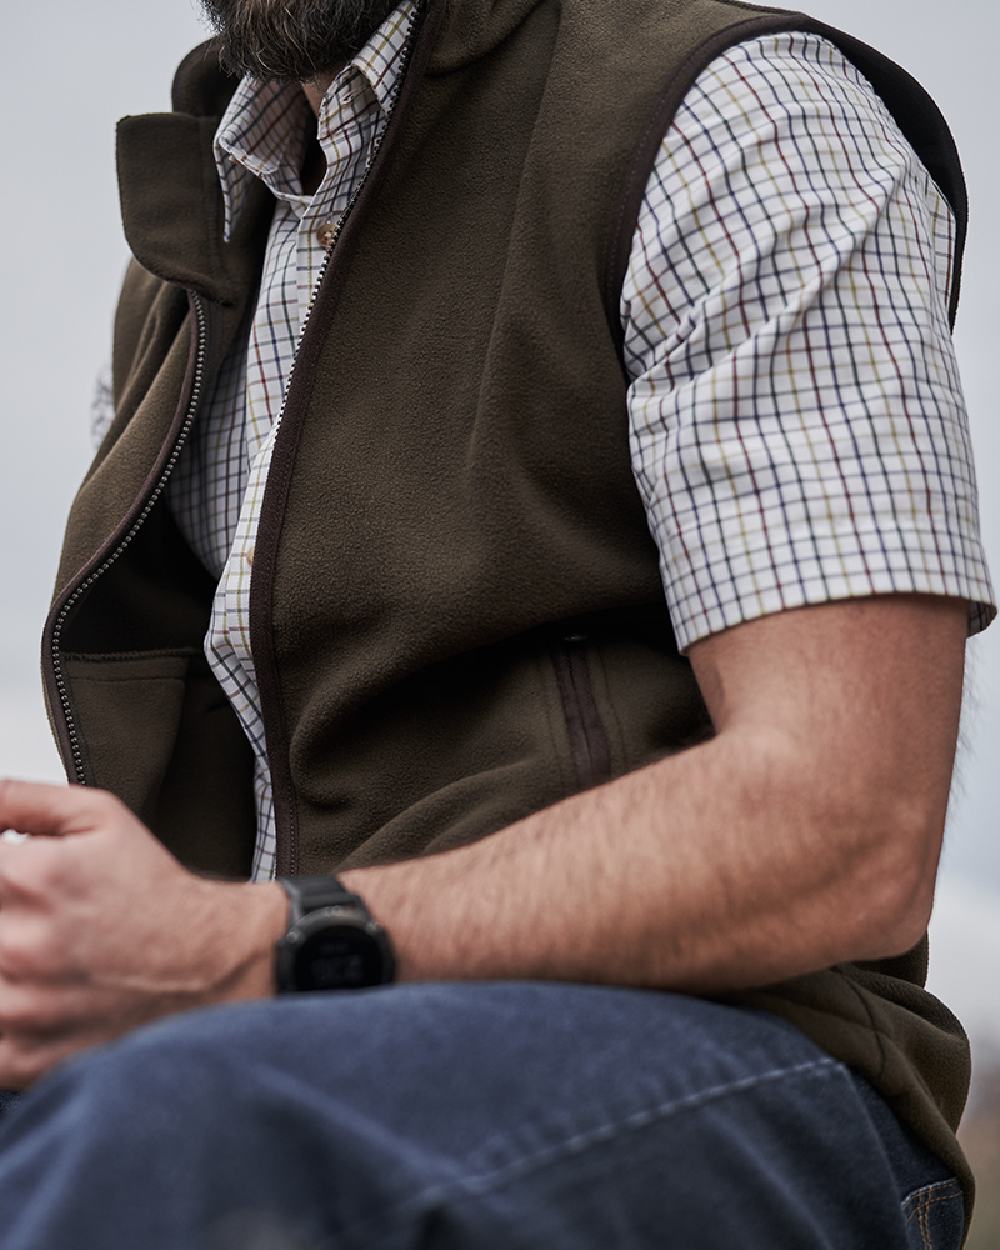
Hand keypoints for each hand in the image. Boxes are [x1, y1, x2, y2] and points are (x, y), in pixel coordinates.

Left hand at [0, 779, 286, 1088]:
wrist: (206, 964)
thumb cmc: (153, 893)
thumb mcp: (98, 817)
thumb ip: (18, 798)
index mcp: (29, 878)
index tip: (8, 879)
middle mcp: (17, 945)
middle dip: (1, 911)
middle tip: (25, 913)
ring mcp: (18, 1007)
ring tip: (32, 951)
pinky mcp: (21, 1056)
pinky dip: (2, 1011)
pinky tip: (30, 990)